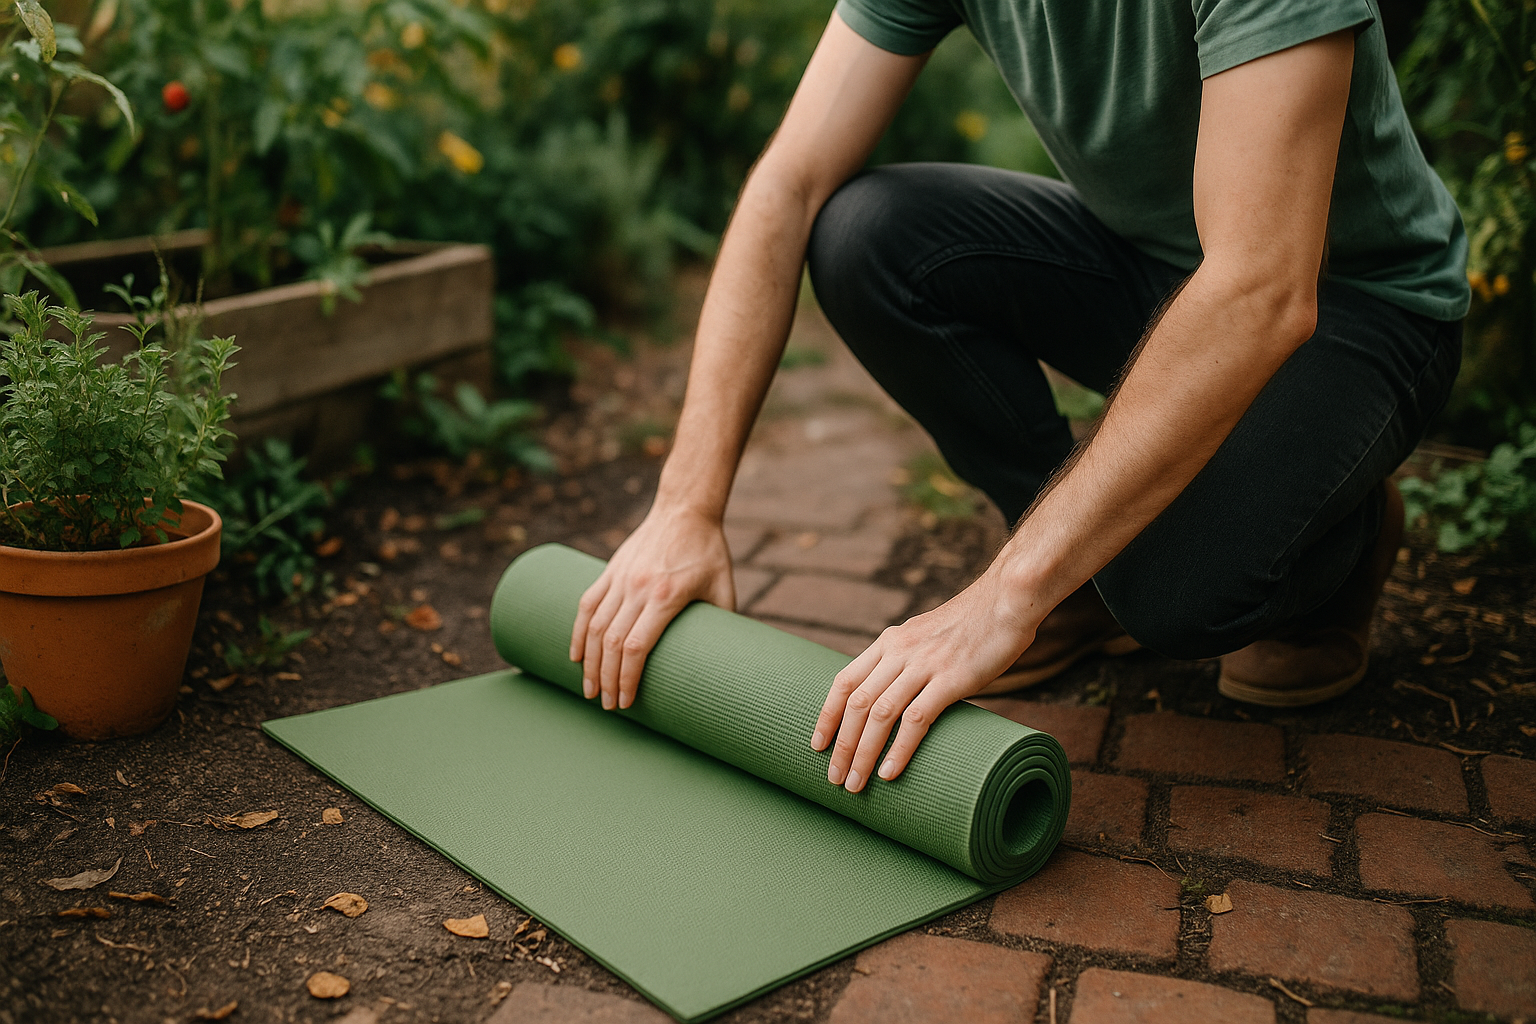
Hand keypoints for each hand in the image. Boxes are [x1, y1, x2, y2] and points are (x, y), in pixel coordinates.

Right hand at [569, 506, 734, 710]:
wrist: (685, 509)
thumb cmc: (709, 551)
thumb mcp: (723, 587)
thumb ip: (723, 623)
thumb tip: (727, 661)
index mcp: (665, 596)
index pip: (635, 646)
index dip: (627, 678)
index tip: (627, 701)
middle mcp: (637, 588)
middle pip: (610, 643)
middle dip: (606, 679)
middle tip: (607, 705)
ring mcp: (620, 578)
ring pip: (592, 627)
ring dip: (588, 663)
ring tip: (589, 690)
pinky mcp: (610, 570)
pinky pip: (586, 605)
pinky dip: (577, 633)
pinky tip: (575, 656)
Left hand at [811, 566, 1043, 791]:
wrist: (1008, 600)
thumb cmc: (974, 624)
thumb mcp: (927, 636)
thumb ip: (909, 660)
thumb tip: (899, 696)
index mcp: (889, 642)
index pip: (844, 680)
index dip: (828, 715)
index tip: (818, 745)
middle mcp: (899, 651)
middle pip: (857, 703)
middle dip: (841, 745)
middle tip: (834, 777)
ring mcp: (924, 664)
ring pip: (880, 714)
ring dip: (862, 753)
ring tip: (855, 784)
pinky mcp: (951, 679)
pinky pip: (916, 719)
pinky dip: (899, 749)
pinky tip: (889, 772)